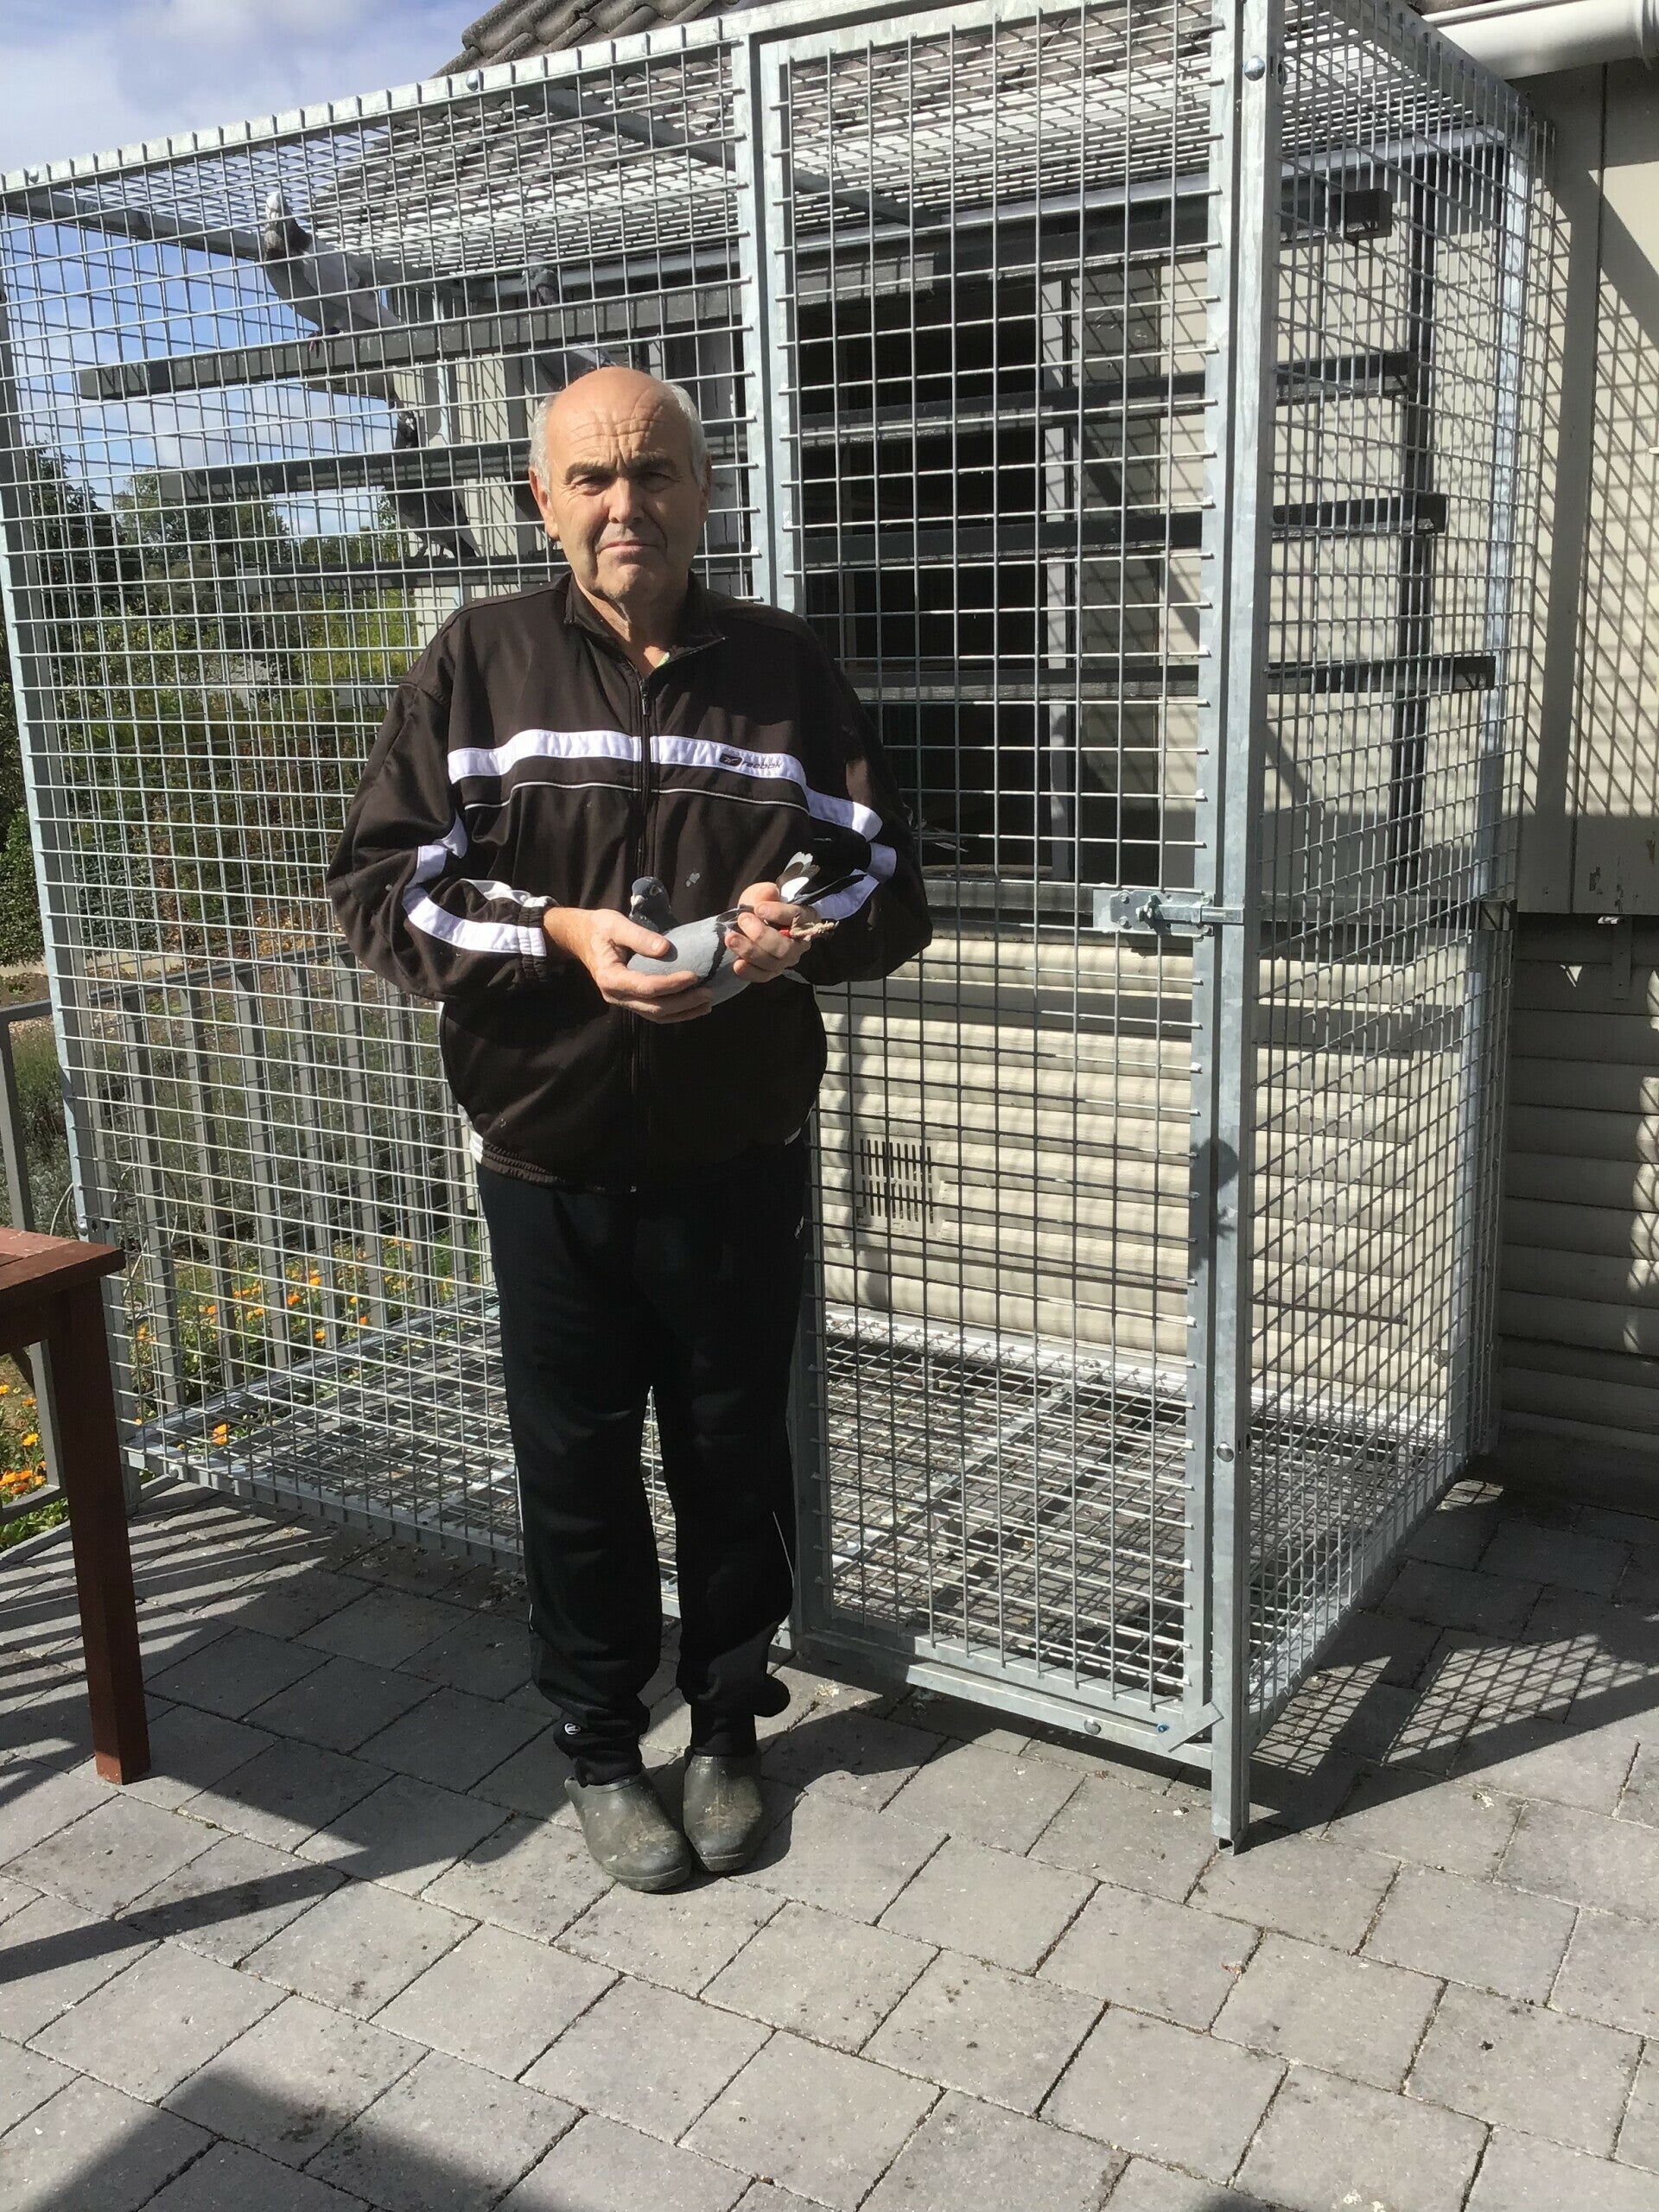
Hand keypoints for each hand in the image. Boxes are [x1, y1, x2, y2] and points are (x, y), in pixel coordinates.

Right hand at [542, 907, 711, 1023]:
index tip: (694, 976)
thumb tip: (666, 949)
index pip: (646, 986)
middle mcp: (615, 995)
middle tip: (708, 993)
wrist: (581, 938)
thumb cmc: (599, 928)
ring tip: (706, 1004)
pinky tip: (693, 1006)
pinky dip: (675, 1012)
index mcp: (610, 977)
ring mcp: (622, 1001)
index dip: (671, 984)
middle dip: (683, 1003)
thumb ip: (640, 936)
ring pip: (655, 1015)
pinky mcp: (630, 1000)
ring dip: (682, 1012)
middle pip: (654, 1008)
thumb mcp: (616, 925)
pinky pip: (653, 1012)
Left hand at [725, 882, 812, 982]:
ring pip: (773, 963)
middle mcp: (799, 943)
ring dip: (750, 951)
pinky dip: (750, 971)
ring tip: (731, 938)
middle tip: (743, 920)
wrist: (751, 920)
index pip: (798, 917)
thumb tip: (769, 892)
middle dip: (761, 936)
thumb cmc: (762, 905)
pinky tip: (737, 963)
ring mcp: (786, 960)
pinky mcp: (771, 971)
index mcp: (805, 919)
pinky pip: (763, 976)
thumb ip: (765, 893)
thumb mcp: (762, 894)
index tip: (758, 908)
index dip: (779, 913)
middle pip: (785, 947)